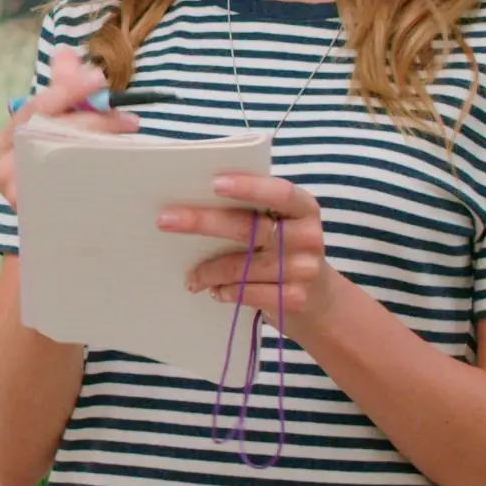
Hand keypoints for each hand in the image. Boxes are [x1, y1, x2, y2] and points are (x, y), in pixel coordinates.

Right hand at [0, 48, 138, 206]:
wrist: (54, 225)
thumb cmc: (55, 166)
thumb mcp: (56, 125)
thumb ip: (61, 90)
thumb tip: (65, 52)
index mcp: (4, 142)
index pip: (35, 107)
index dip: (68, 90)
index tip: (98, 77)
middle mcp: (2, 168)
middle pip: (46, 133)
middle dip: (90, 120)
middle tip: (126, 114)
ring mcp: (16, 194)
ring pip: (58, 159)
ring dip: (96, 145)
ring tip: (127, 136)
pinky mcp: (38, 215)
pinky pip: (68, 188)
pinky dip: (94, 173)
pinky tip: (119, 164)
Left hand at [165, 174, 342, 325]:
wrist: (321, 302)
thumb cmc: (285, 251)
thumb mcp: (280, 225)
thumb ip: (253, 210)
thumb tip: (192, 198)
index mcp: (303, 208)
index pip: (279, 192)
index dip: (248, 186)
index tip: (213, 183)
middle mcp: (308, 236)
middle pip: (248, 227)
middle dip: (202, 222)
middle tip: (165, 220)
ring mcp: (303, 269)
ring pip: (241, 266)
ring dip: (207, 271)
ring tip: (191, 276)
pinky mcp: (294, 298)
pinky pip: (246, 292)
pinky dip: (224, 291)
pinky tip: (215, 290)